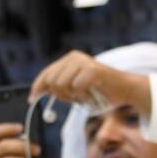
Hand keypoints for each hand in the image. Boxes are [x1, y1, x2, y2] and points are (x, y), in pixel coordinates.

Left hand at [29, 50, 150, 115]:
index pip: (46, 74)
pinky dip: (83, 96)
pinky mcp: (92, 70)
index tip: (31, 99)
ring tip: (84, 95)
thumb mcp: (74, 87)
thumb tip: (38, 92)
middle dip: (60, 95)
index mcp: (68, 60)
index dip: (37, 87)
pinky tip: (92, 93)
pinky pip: (76, 88)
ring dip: (72, 96)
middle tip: (74, 99)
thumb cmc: (99, 91)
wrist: (125, 89)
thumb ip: (59, 87)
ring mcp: (83, 62)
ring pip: (61, 86)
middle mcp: (74, 57)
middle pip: (51, 82)